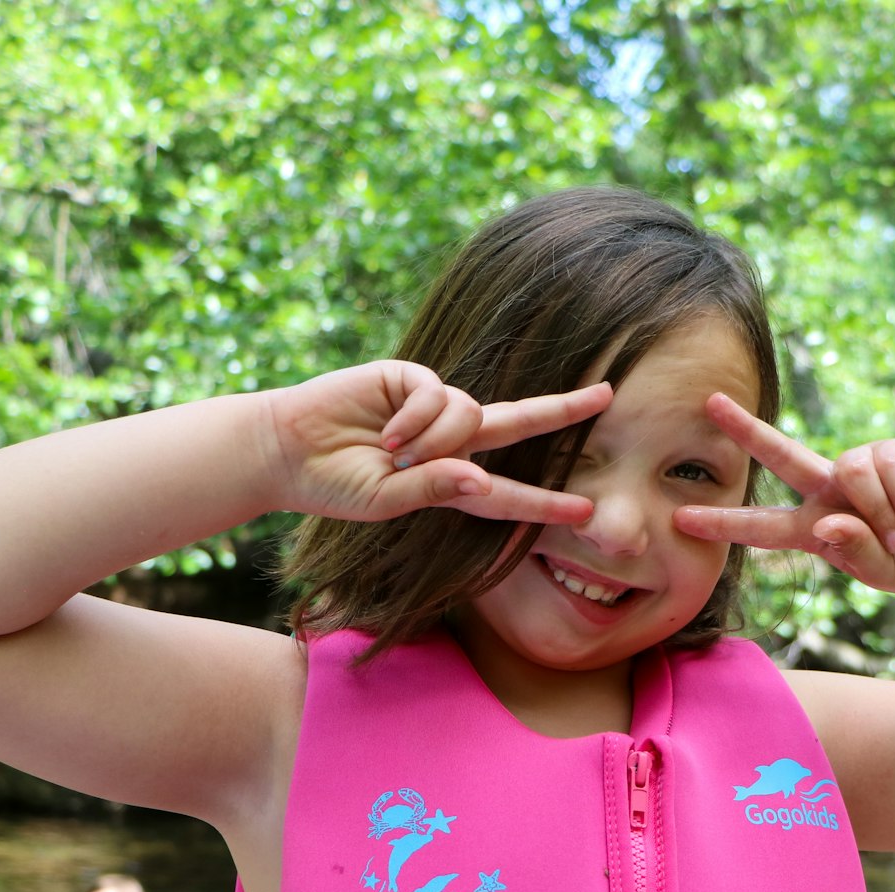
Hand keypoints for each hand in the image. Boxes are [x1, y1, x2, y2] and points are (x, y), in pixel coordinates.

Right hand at [267, 361, 611, 526]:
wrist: (285, 449)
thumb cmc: (332, 485)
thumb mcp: (385, 502)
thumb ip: (432, 491)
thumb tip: (482, 481)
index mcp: (449, 480)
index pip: (507, 494)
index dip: (545, 504)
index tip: (586, 512)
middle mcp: (450, 440)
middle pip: (519, 422)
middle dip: (564, 410)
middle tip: (608, 396)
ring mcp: (432, 405)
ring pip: (471, 415)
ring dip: (436, 440)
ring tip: (393, 453)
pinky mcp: (410, 377)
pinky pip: (440, 394)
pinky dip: (417, 418)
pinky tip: (385, 430)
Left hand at [673, 394, 894, 596]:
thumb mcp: (881, 571)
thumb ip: (853, 552)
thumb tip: (830, 522)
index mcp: (813, 528)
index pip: (761, 527)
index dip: (723, 523)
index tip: (680, 518)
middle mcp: (827, 491)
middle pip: (780, 455)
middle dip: (746, 429)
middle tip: (710, 402)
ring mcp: (858, 467)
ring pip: (851, 473)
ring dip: (880, 510)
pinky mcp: (891, 450)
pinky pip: (887, 468)